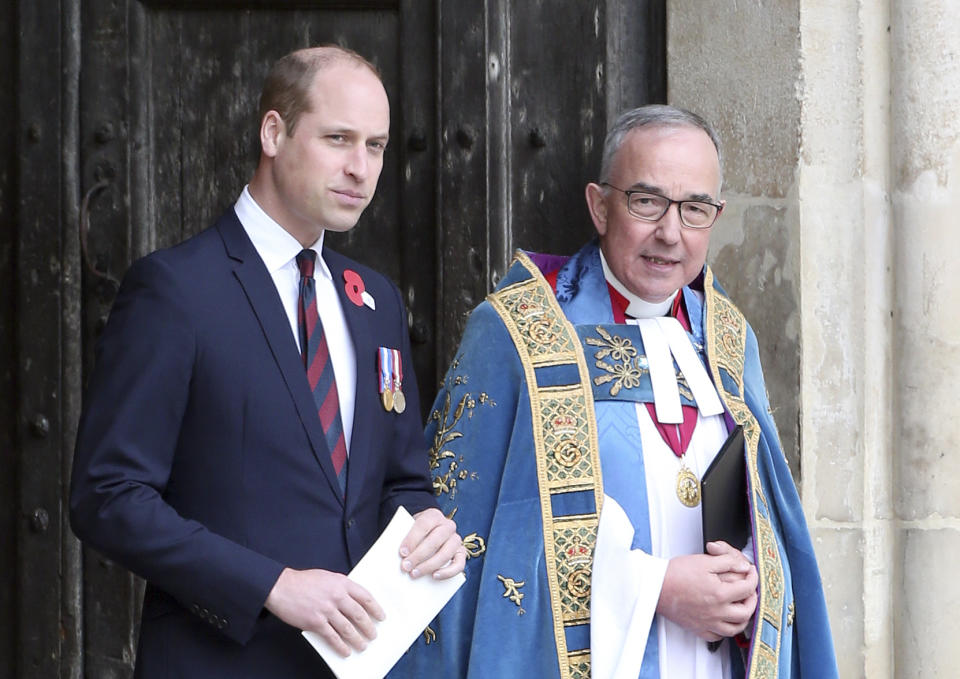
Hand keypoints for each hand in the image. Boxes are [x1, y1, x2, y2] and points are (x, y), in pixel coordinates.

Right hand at [264, 567, 383, 656]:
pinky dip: (341, 646)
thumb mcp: (327, 577)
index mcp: (341, 583)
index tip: (381, 616)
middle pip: (359, 615)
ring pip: (348, 628)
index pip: (365, 597)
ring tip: (362, 645)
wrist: (281, 586)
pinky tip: (345, 651)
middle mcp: (336, 596)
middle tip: (373, 635)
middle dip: (368, 627)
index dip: (375, 608)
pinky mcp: (315, 622)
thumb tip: (354, 601)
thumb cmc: (303, 581)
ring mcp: (326, 610)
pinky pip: (332, 637)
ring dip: (357, 639)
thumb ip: (341, 587)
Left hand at [398, 507, 465, 579]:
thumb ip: (404, 537)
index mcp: (433, 516)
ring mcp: (456, 539)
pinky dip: (448, 572)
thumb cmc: (417, 533)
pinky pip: (459, 564)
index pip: (423, 525)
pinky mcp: (461, 553)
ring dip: (429, 565)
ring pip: (446, 553)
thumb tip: (399, 555)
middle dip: (419, 555)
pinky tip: (434, 576)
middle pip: (435, 540)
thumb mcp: (410, 529)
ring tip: (415, 573)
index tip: (402, 552)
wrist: (429, 534)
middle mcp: (448, 526)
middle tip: (406, 566)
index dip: (412, 539)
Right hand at [656, 541, 757, 640]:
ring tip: (742, 608)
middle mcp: (716, 612)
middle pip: (746, 612)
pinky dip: (725, 630)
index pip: (747, 588)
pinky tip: (724, 621)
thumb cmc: (675, 574)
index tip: (751, 572)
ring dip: (743, 618)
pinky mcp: (698, 629)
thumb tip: (744, 567)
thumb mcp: (704, 560)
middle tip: (750, 590)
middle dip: (752, 599)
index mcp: (720, 594)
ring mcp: (708, 623)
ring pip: (735, 628)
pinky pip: (718, 637)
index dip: (753, 577)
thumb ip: (728, 562)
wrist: (655, 586)